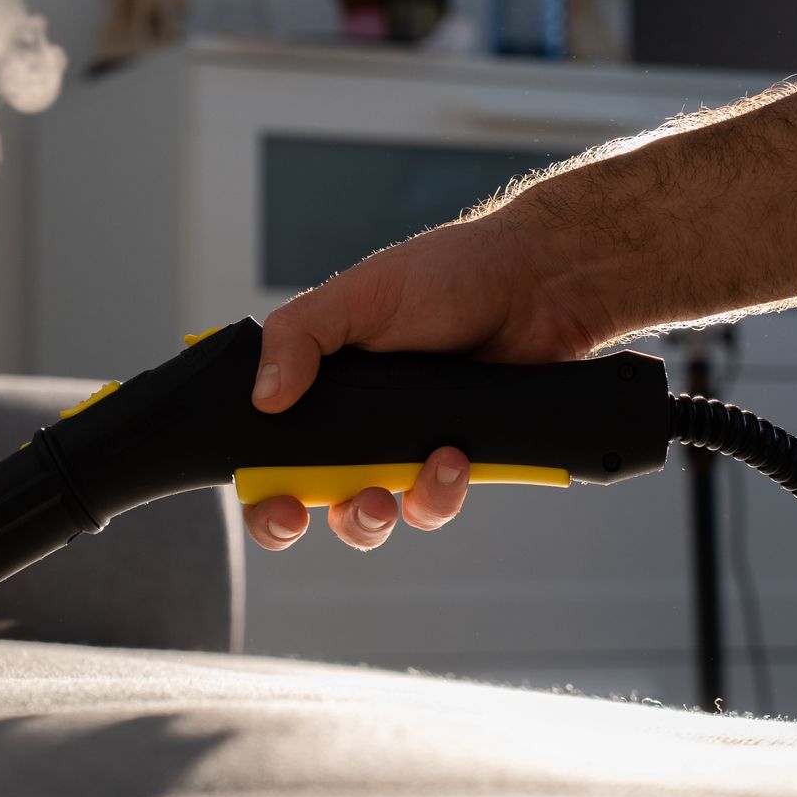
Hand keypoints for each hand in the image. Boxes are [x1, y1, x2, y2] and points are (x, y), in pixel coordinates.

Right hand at [241, 204, 613, 550]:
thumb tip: (263, 397)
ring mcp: (400, 449)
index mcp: (317, 384)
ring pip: (368, 517)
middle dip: (301, 522)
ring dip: (373, 517)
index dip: (260, 490)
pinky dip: (437, 495)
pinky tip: (452, 459)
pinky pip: (430, 507)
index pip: (266, 450)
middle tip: (321, 509)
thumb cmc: (447, 275)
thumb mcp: (358, 294)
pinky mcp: (449, 464)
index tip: (277, 503)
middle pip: (305, 501)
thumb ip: (299, 335)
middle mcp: (350, 425)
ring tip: (393, 491)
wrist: (537, 285)